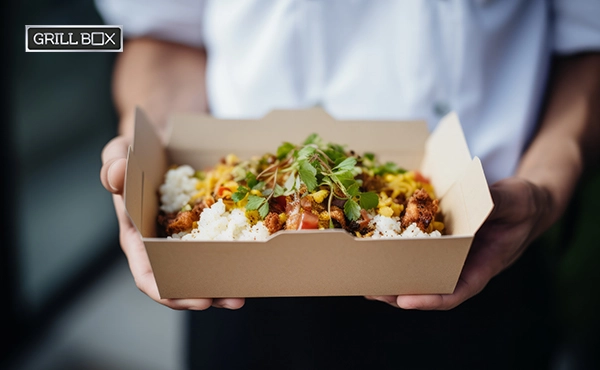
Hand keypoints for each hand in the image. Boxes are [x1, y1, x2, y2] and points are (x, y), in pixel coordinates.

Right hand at [100, 135, 244, 309]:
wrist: (159, 134)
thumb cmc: (134, 150)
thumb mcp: (118, 154)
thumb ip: (113, 166)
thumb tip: (115, 174)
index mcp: (137, 235)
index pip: (148, 274)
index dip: (169, 292)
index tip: (196, 300)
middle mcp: (162, 240)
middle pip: (182, 278)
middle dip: (206, 293)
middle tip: (233, 300)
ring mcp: (186, 232)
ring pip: (204, 265)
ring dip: (224, 281)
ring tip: (246, 290)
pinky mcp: (207, 219)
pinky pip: (220, 239)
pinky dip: (235, 250)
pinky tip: (252, 255)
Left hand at [366, 177, 551, 309]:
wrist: (526, 200)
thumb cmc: (524, 204)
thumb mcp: (515, 201)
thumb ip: (497, 203)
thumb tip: (480, 202)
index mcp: (483, 265)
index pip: (456, 291)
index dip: (430, 299)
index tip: (405, 300)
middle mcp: (463, 264)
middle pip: (429, 287)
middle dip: (399, 293)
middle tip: (371, 291)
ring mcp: (451, 254)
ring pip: (419, 272)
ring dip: (393, 277)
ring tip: (365, 278)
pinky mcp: (442, 239)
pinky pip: (418, 249)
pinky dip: (398, 251)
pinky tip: (376, 247)